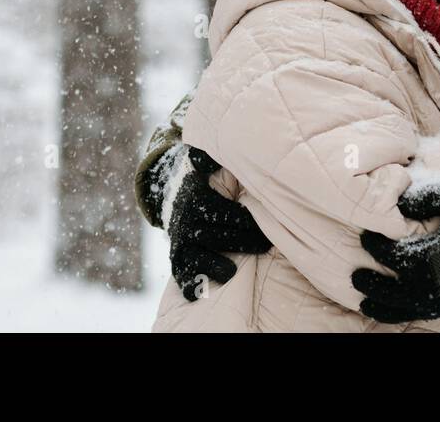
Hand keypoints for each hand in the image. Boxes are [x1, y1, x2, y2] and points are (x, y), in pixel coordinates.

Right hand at [158, 145, 272, 301]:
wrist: (172, 189)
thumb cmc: (206, 176)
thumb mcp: (208, 160)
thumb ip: (214, 155)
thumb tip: (217, 145)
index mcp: (196, 196)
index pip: (223, 211)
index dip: (246, 218)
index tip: (266, 224)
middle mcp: (186, 218)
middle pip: (216, 234)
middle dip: (243, 241)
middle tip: (267, 245)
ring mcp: (179, 240)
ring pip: (195, 256)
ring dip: (213, 264)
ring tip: (232, 271)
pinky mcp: (177, 257)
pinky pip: (180, 274)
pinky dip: (188, 284)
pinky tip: (197, 294)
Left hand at [350, 183, 439, 323]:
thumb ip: (424, 198)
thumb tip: (395, 205)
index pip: (401, 256)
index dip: (379, 248)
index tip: (364, 237)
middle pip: (404, 289)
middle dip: (376, 285)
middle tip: (355, 277)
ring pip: (416, 307)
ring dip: (388, 307)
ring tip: (365, 303)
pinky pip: (433, 311)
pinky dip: (412, 312)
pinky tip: (398, 308)